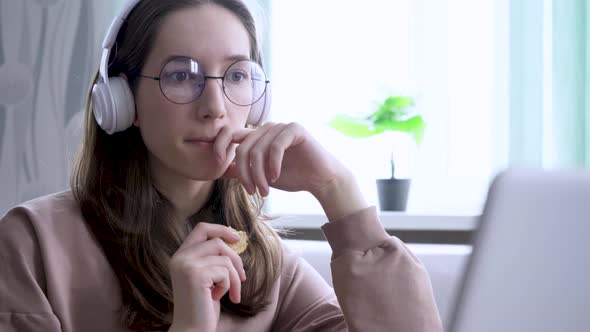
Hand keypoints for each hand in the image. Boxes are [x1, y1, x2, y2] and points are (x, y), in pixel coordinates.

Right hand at [168, 223, 246, 331]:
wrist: (191, 329)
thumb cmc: (202, 305)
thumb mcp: (207, 276)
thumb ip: (211, 258)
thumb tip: (233, 241)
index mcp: (180, 256)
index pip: (202, 229)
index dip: (221, 229)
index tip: (236, 239)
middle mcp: (180, 257)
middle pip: (218, 242)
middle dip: (235, 259)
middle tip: (241, 278)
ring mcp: (186, 265)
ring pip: (225, 258)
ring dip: (234, 277)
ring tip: (230, 293)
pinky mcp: (195, 275)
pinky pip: (225, 272)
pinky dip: (228, 286)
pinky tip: (217, 298)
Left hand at [215, 122, 347, 197]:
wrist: (321, 180)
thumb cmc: (294, 177)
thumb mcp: (263, 176)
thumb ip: (245, 170)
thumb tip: (224, 170)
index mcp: (258, 136)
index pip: (231, 134)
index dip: (219, 146)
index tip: (216, 163)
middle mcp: (267, 128)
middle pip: (243, 148)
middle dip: (245, 174)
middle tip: (253, 192)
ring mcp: (281, 126)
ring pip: (257, 150)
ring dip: (259, 174)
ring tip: (265, 191)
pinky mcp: (294, 129)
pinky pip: (275, 146)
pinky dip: (273, 164)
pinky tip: (276, 177)